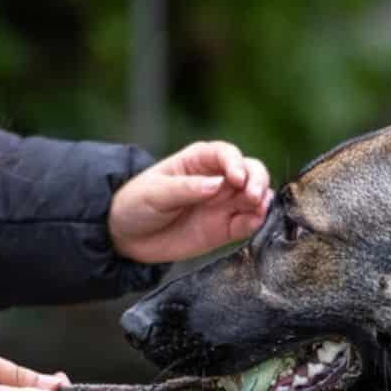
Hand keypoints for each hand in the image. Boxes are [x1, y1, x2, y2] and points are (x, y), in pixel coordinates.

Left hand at [108, 141, 271, 263]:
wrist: (127, 236)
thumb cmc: (137, 204)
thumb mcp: (156, 193)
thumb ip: (187, 189)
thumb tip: (218, 185)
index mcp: (199, 161)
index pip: (227, 154)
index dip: (236, 163)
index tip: (236, 179)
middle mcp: (217, 179)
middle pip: (250, 171)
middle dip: (257, 180)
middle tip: (253, 196)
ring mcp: (223, 204)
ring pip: (255, 196)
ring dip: (262, 201)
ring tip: (258, 210)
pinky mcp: (225, 228)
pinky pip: (248, 223)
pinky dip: (256, 222)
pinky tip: (255, 223)